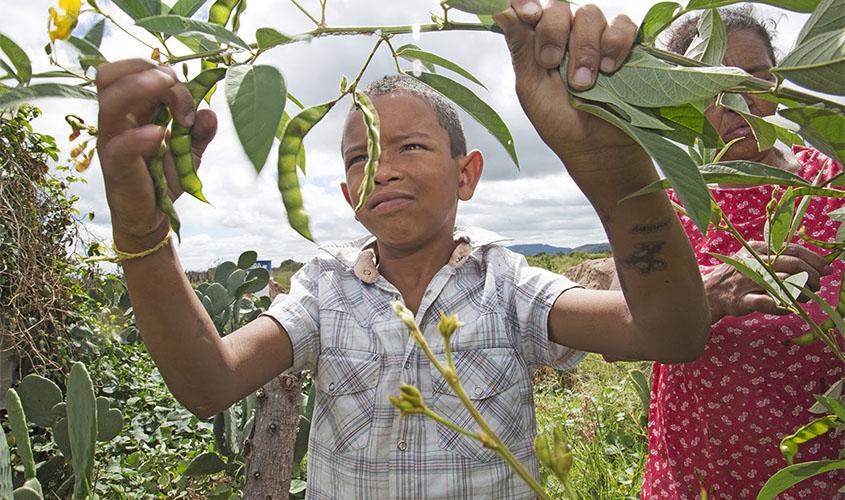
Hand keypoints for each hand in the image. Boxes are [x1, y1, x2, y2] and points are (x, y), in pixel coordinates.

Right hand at [95, 59, 216, 250]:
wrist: (152, 216)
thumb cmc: (164, 178)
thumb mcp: (188, 151)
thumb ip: (199, 131)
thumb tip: (210, 113)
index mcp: (131, 110)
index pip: (132, 70)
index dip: (163, 73)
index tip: (192, 100)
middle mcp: (116, 120)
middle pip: (111, 74)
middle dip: (149, 72)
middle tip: (178, 93)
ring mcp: (111, 141)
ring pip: (109, 99)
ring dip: (143, 89)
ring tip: (174, 107)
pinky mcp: (115, 166)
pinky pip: (120, 144)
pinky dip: (142, 135)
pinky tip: (162, 136)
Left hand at [493, 1, 638, 161]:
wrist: (596, 149)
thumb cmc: (560, 123)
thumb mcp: (532, 89)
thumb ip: (521, 49)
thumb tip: (500, 12)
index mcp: (539, 43)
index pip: (530, 8)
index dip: (527, 2)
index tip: (528, 14)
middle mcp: (566, 35)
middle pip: (559, 7)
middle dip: (553, 33)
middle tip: (552, 64)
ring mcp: (596, 39)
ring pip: (590, 14)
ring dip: (585, 48)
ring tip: (584, 83)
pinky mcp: (625, 47)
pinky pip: (623, 26)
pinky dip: (616, 43)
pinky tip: (611, 69)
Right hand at [704, 241, 831, 321]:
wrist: (710, 292)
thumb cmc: (739, 275)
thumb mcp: (756, 259)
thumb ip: (780, 259)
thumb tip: (814, 265)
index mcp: (758, 248)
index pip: (792, 249)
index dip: (814, 259)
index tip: (827, 269)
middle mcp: (753, 262)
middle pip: (792, 264)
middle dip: (812, 275)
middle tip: (818, 286)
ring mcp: (747, 281)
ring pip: (783, 283)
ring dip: (801, 291)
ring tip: (806, 297)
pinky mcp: (742, 300)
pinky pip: (767, 303)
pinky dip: (783, 307)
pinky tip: (789, 308)